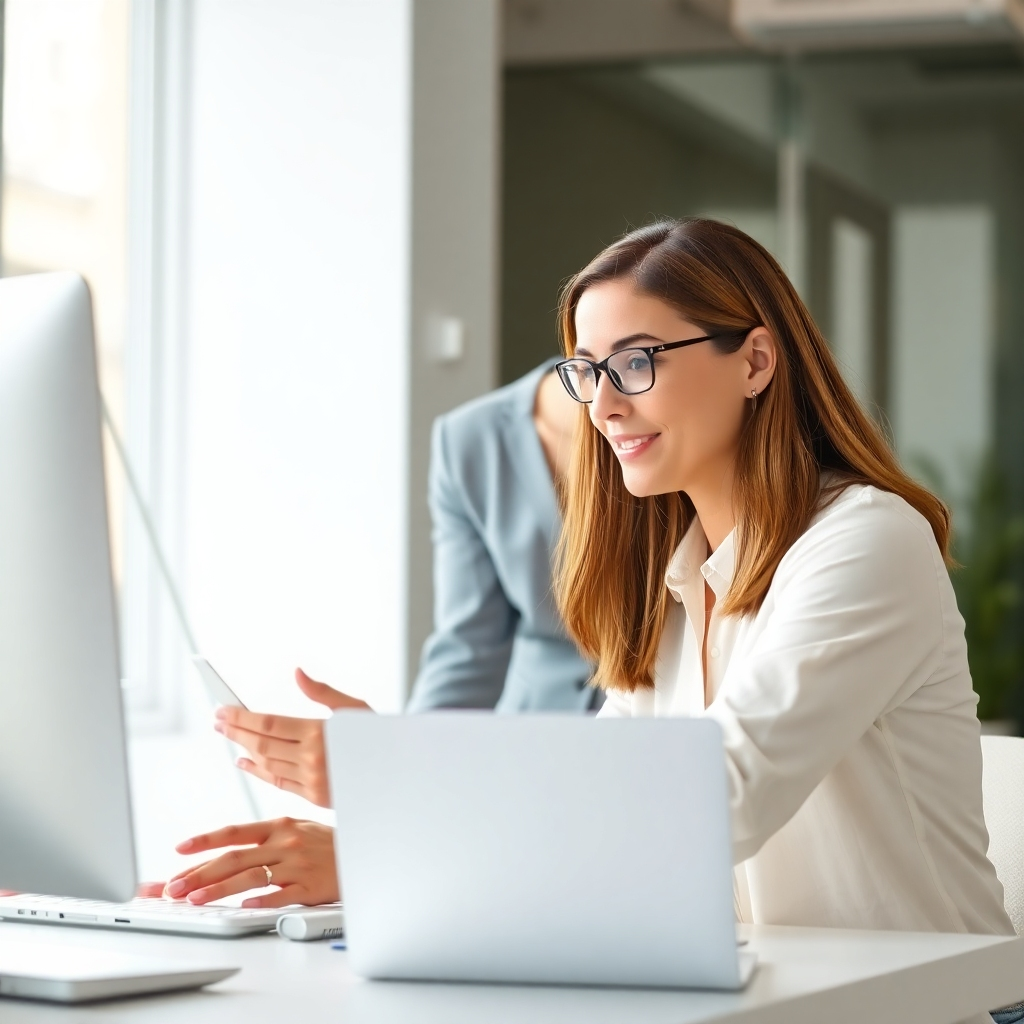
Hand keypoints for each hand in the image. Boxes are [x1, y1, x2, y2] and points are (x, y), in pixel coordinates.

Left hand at [163, 818, 337, 907]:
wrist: (363, 853)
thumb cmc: (324, 845)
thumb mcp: (295, 829)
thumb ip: (263, 838)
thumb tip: (224, 852)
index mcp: (278, 826)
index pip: (234, 832)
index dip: (205, 841)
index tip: (179, 849)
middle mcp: (285, 843)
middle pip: (235, 858)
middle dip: (200, 873)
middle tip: (173, 887)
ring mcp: (297, 865)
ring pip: (251, 877)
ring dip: (219, 889)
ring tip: (194, 901)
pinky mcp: (310, 887)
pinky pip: (282, 895)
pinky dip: (261, 901)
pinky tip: (242, 907)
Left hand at [214, 667, 369, 807]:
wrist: (398, 775)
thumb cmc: (379, 736)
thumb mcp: (355, 708)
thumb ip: (322, 692)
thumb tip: (297, 673)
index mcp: (321, 733)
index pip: (270, 724)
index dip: (242, 717)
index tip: (223, 709)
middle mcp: (313, 759)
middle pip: (263, 744)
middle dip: (236, 731)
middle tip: (218, 720)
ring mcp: (313, 781)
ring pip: (267, 764)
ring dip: (244, 749)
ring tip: (229, 735)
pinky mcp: (315, 797)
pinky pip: (277, 783)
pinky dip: (257, 771)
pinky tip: (244, 761)